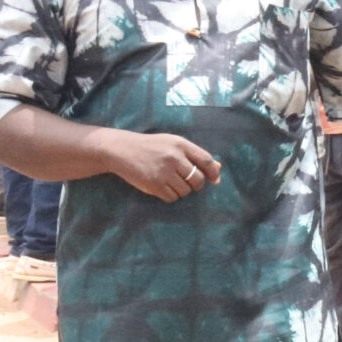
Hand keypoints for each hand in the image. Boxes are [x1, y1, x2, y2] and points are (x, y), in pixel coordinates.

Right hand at [105, 129, 222, 201]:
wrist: (122, 149)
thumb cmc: (151, 146)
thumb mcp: (173, 144)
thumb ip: (194, 155)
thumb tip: (219, 167)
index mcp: (180, 144)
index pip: (206, 160)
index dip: (213, 172)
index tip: (215, 180)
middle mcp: (174, 157)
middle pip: (198, 179)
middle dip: (196, 185)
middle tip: (188, 182)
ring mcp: (164, 171)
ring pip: (185, 191)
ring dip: (182, 191)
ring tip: (171, 183)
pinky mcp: (154, 184)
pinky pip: (172, 197)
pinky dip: (171, 196)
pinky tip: (163, 188)